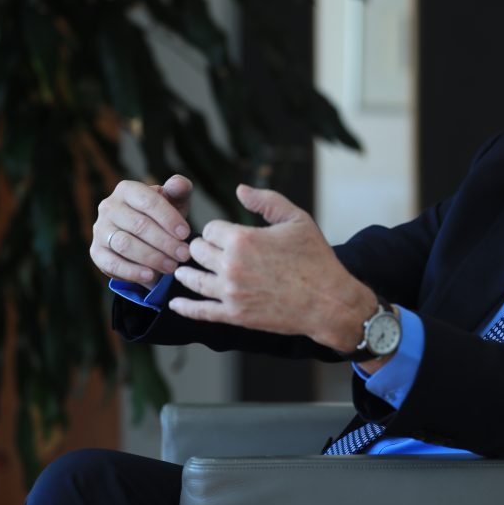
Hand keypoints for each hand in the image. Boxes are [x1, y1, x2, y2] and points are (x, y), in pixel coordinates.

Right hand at [91, 175, 192, 289]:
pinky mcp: (96, 252)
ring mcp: (100, 230)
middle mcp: (109, 207)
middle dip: (165, 242)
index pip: (148, 201)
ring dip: (151, 258)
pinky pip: (112, 263)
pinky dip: (132, 271)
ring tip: (172, 266)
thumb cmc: (163, 216)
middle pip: (138, 225)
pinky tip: (150, 276)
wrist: (147, 239)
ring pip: (125, 244)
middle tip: (184, 254)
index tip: (186, 233)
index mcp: (127, 190)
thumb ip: (179, 190)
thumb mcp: (174, 201)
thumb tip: (178, 183)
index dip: (169, 218)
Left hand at [168, 185, 373, 352]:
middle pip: (197, 251)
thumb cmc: (316, 259)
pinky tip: (175, 303)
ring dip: (186, 272)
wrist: (328, 302)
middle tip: (205, 250)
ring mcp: (231, 292)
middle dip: (201, 248)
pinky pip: (200, 311)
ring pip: (192, 279)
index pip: (210, 228)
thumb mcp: (297, 220)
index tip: (225, 233)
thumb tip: (239, 189)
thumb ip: (266, 200)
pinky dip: (184, 307)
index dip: (217, 229)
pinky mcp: (234, 315)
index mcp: (243, 239)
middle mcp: (231, 265)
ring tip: (182, 270)